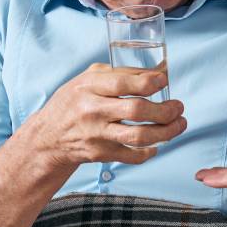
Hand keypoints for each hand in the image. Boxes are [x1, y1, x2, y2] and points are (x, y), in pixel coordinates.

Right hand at [25, 62, 185, 169]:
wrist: (47, 137)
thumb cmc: (73, 102)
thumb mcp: (88, 79)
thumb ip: (120, 73)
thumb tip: (158, 71)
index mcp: (89, 87)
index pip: (124, 84)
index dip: (150, 82)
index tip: (165, 81)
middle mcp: (92, 111)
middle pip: (136, 111)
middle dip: (165, 110)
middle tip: (179, 107)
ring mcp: (96, 135)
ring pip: (138, 136)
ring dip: (166, 132)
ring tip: (179, 124)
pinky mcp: (100, 154)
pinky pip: (131, 155)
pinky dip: (149, 151)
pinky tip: (157, 144)